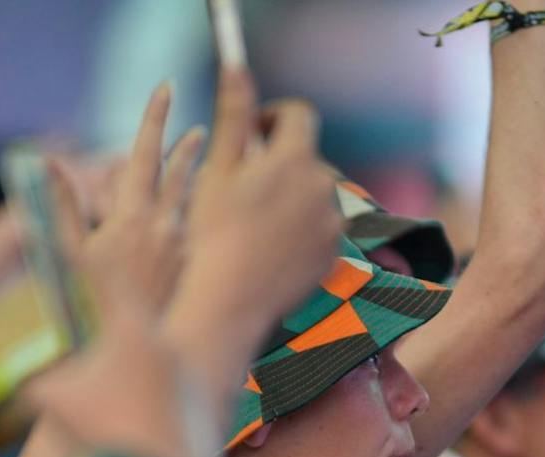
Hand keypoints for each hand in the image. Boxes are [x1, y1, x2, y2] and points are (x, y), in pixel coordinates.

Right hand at [54, 84, 205, 321]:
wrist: (130, 348)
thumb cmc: (91, 302)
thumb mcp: (71, 252)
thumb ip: (63, 205)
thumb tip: (48, 164)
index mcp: (130, 216)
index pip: (145, 153)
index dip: (154, 117)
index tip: (165, 87)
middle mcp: (163, 227)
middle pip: (179, 170)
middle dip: (185, 143)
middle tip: (196, 122)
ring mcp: (181, 247)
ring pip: (192, 197)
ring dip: (193, 172)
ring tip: (199, 148)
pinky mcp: (190, 266)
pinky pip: (193, 226)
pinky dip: (191, 209)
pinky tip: (194, 209)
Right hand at [167, 69, 341, 364]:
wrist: (228, 302)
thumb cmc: (211, 233)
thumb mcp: (217, 169)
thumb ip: (234, 114)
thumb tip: (236, 65)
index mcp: (294, 159)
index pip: (298, 114)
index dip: (272, 116)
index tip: (251, 132)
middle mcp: (323, 187)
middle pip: (306, 155)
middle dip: (279, 159)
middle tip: (243, 182)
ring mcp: (332, 222)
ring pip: (312, 192)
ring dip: (289, 193)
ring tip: (253, 219)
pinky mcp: (332, 253)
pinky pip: (319, 225)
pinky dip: (299, 226)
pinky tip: (268, 244)